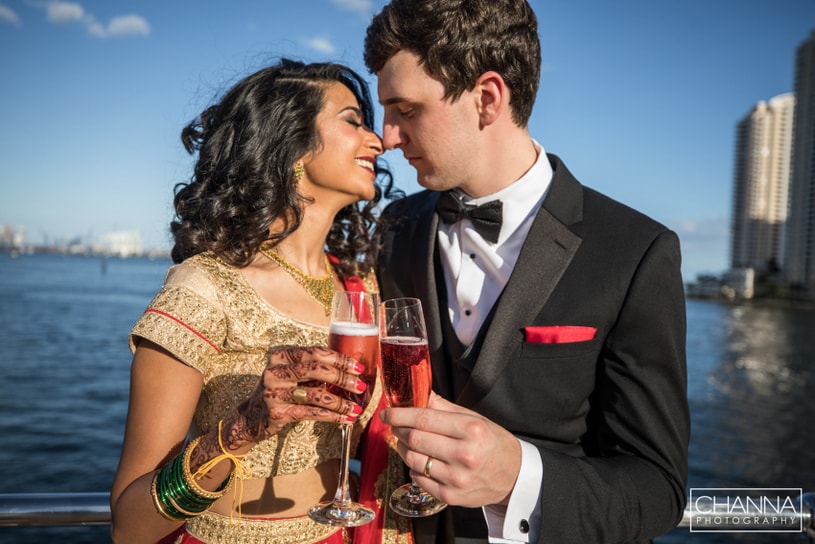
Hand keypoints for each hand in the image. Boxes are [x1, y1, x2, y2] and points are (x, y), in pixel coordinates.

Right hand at [237, 346, 366, 441]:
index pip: (315, 352)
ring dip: (340, 403)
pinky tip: (345, 419)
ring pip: (315, 395)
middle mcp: (275, 371)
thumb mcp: (291, 374)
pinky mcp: (276, 412)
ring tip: (356, 408)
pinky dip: (331, 417)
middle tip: (361, 387)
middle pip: (317, 370)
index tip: (359, 368)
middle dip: (343, 379)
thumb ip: (313, 368)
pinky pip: (310, 413)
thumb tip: (350, 369)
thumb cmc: (281, 391)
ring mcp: (274, 392)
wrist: (251, 417)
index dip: (340, 359)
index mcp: (281, 356)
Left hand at [380, 392, 521, 507]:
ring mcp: (456, 478)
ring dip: (403, 448)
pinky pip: (418, 479)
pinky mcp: (450, 496)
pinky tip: (422, 461)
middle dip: (399, 430)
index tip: (386, 412)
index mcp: (471, 429)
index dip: (399, 415)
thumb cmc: (492, 443)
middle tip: (395, 425)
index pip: (424, 419)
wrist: (514, 477)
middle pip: (415, 439)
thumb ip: (444, 407)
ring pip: (413, 460)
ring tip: (407, 442)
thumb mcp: (475, 418)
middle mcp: (464, 454)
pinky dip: (414, 467)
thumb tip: (418, 395)